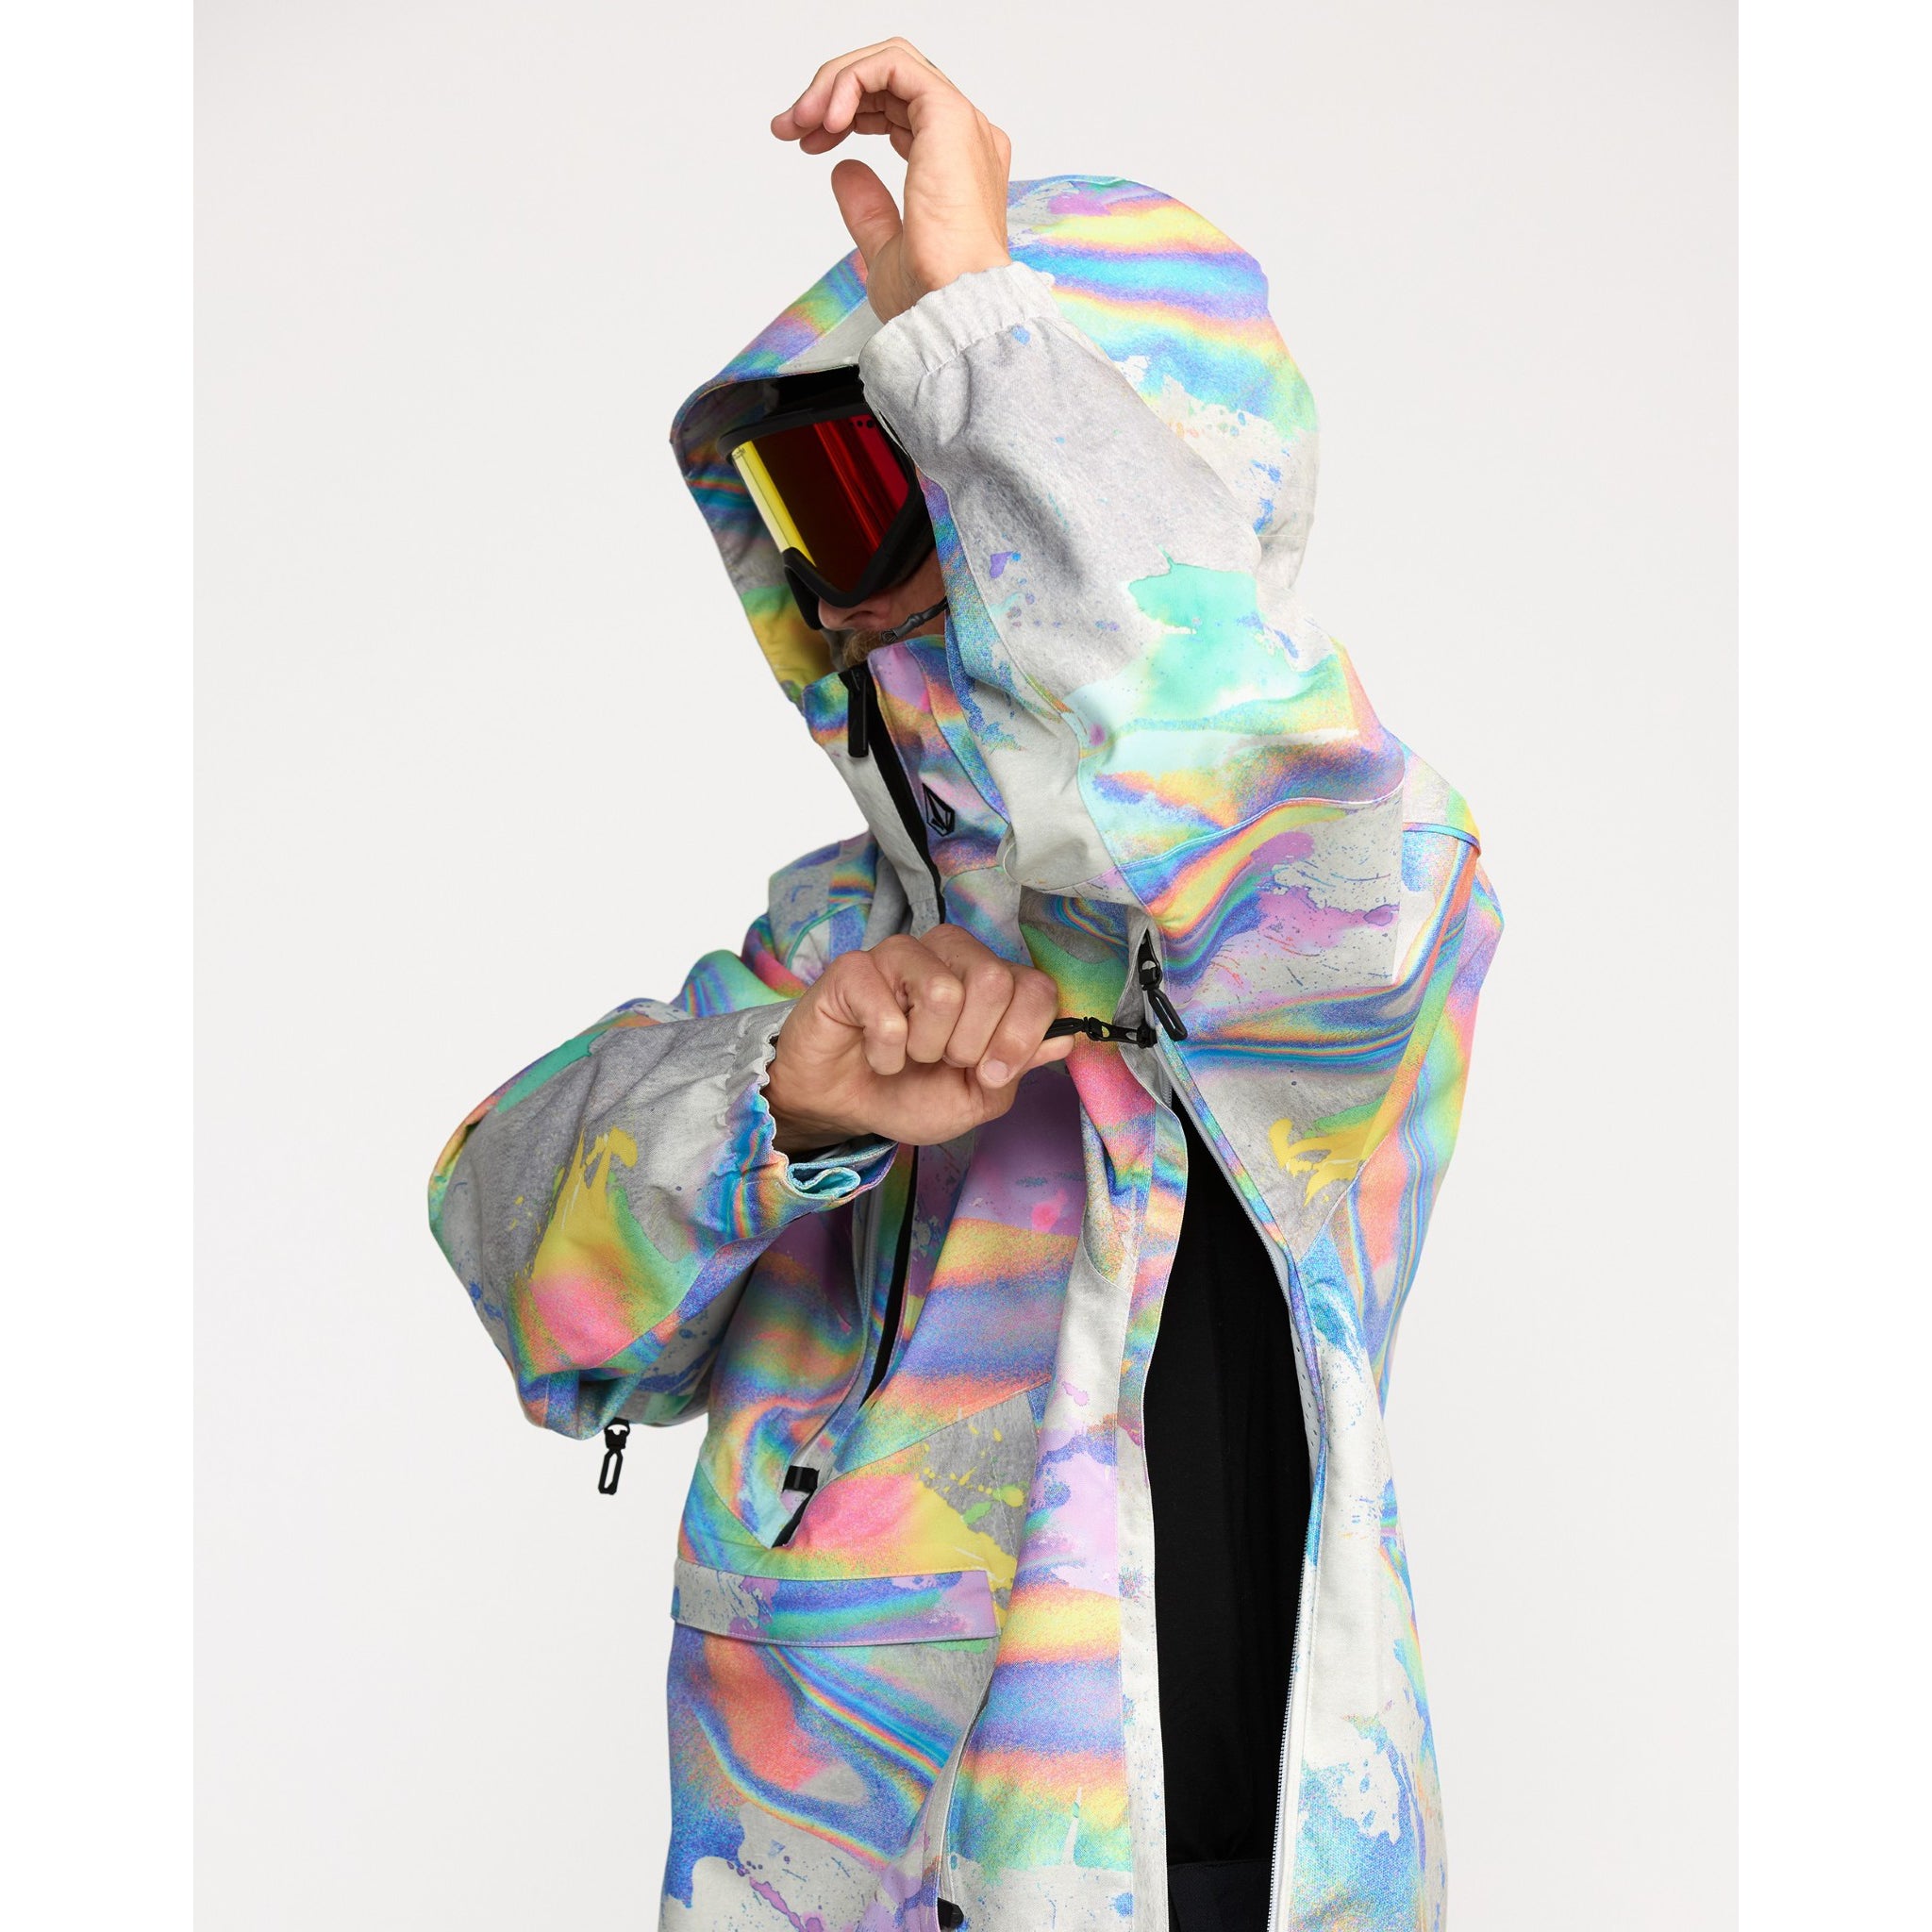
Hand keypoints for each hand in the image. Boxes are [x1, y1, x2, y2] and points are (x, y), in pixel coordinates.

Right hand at [764, 926, 1072, 1153]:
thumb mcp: (978, 1096)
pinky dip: (884, 1052)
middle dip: (971, 1044)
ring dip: (925, 1047)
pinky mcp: (854, 969)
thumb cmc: (911, 1092)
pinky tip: (875, 1053)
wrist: (845, 1106)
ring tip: (907, 1054)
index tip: (992, 1074)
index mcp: (988, 979)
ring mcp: (901, 955)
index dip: (1021, 1037)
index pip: (1034, 986)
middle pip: (992, 980)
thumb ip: (1020, 1064)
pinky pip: (888, 1012)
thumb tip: (1066, 1037)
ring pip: (943, 991)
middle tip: (942, 1060)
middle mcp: (948, 955)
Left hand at [771, 38, 1011, 323]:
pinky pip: (892, 66)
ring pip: (890, 64)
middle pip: (891, 82)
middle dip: (831, 94)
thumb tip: (844, 170)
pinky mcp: (947, 114)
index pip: (900, 111)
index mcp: (957, 166)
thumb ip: (868, 208)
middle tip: (790, 126)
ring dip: (836, 83)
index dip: (848, 116)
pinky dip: (851, 79)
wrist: (952, 305)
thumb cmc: (931, 293)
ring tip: (801, 120)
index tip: (805, 143)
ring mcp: (960, 122)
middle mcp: (965, 138)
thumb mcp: (885, 249)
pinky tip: (828, 117)